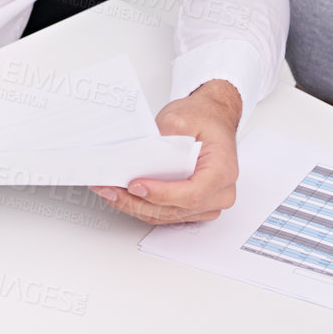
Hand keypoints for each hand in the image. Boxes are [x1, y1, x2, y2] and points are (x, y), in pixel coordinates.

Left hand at [90, 79, 241, 224]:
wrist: (213, 118)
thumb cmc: (204, 118)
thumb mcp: (181, 118)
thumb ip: (163, 138)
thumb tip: (139, 157)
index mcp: (222, 171)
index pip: (192, 193)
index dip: (161, 194)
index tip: (136, 185)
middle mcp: (219, 193)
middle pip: (175, 209)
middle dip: (138, 202)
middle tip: (111, 189)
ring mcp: (207, 204)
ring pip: (167, 215)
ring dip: (136, 206)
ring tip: (111, 191)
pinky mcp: (193, 207)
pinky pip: (166, 214)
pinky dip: (144, 206)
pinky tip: (124, 196)